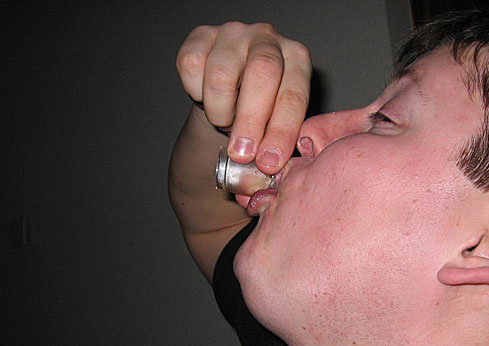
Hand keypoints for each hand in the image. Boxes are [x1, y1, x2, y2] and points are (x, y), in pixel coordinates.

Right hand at [176, 22, 311, 174]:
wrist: (228, 98)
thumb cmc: (259, 115)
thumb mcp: (275, 128)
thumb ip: (276, 144)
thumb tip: (269, 169)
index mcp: (297, 59)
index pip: (293, 95)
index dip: (282, 131)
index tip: (269, 161)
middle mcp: (268, 39)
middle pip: (262, 73)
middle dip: (251, 121)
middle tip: (242, 153)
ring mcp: (233, 33)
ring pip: (222, 73)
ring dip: (220, 110)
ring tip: (224, 122)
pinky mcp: (201, 35)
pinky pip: (191, 66)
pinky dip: (196, 91)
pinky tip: (206, 98)